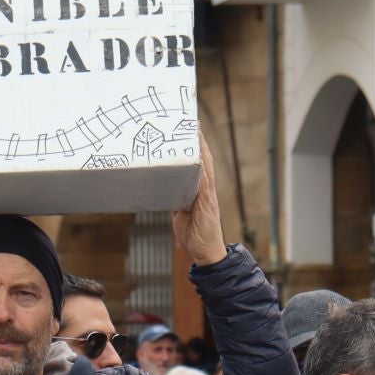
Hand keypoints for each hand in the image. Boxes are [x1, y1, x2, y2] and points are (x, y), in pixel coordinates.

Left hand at [171, 139, 227, 265]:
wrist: (206, 253)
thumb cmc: (195, 235)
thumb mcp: (180, 215)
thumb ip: (176, 203)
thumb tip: (166, 195)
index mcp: (200, 191)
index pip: (199, 164)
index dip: (196, 147)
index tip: (190, 130)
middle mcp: (206, 189)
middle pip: (204, 159)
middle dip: (199, 140)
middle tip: (191, 122)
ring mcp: (208, 195)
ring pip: (205, 166)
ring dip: (201, 148)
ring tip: (195, 131)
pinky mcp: (207, 203)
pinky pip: (204, 182)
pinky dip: (201, 168)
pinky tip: (198, 157)